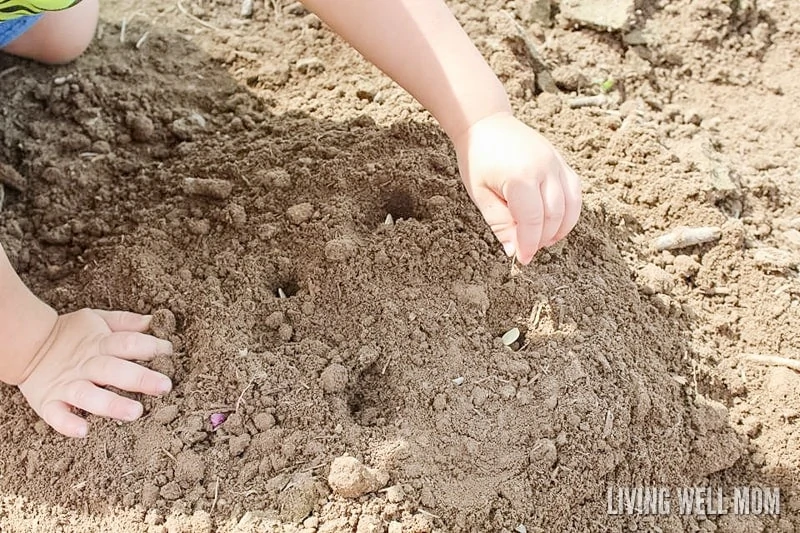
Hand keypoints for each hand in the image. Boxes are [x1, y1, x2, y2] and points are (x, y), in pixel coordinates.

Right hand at [18, 309, 172, 437]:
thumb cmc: (73, 335)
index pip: (128, 343)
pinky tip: (84, 431)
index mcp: (100, 344)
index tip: (169, 352)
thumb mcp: (98, 320)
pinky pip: (56, 415)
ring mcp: (67, 385)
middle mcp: (86, 365)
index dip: (150, 346)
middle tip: (164, 386)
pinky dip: (68, 424)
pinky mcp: (49, 403)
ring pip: (89, 396)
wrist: (28, 346)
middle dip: (140, 378)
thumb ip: (126, 322)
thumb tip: (155, 320)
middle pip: (114, 370)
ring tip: (135, 413)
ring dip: (112, 405)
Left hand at [453, 112, 581, 264]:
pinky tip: (554, 223)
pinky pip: (575, 192)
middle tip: (528, 249)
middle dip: (543, 239)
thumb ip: (500, 223)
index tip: (523, 259)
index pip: (533, 221)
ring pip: (571, 205)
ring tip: (541, 239)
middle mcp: (544, 168)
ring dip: (560, 229)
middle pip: (555, 215)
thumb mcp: (480, 195)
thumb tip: (514, 251)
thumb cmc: (478, 159)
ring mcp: (556, 163)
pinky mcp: (561, 161)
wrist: (487, 123)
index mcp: (520, 177)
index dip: (530, 244)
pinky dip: (569, 212)